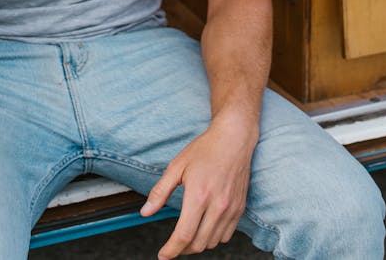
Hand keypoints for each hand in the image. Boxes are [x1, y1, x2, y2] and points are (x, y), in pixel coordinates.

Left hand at [140, 113, 258, 257]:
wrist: (234, 139)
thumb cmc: (205, 149)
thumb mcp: (177, 166)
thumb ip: (160, 191)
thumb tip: (145, 212)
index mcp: (199, 196)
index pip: (183, 235)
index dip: (171, 250)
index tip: (163, 255)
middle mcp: (217, 206)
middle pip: (197, 244)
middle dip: (182, 249)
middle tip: (172, 245)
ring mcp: (231, 208)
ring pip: (212, 242)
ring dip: (198, 244)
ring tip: (188, 235)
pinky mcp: (240, 208)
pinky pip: (226, 235)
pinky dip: (213, 238)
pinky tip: (205, 228)